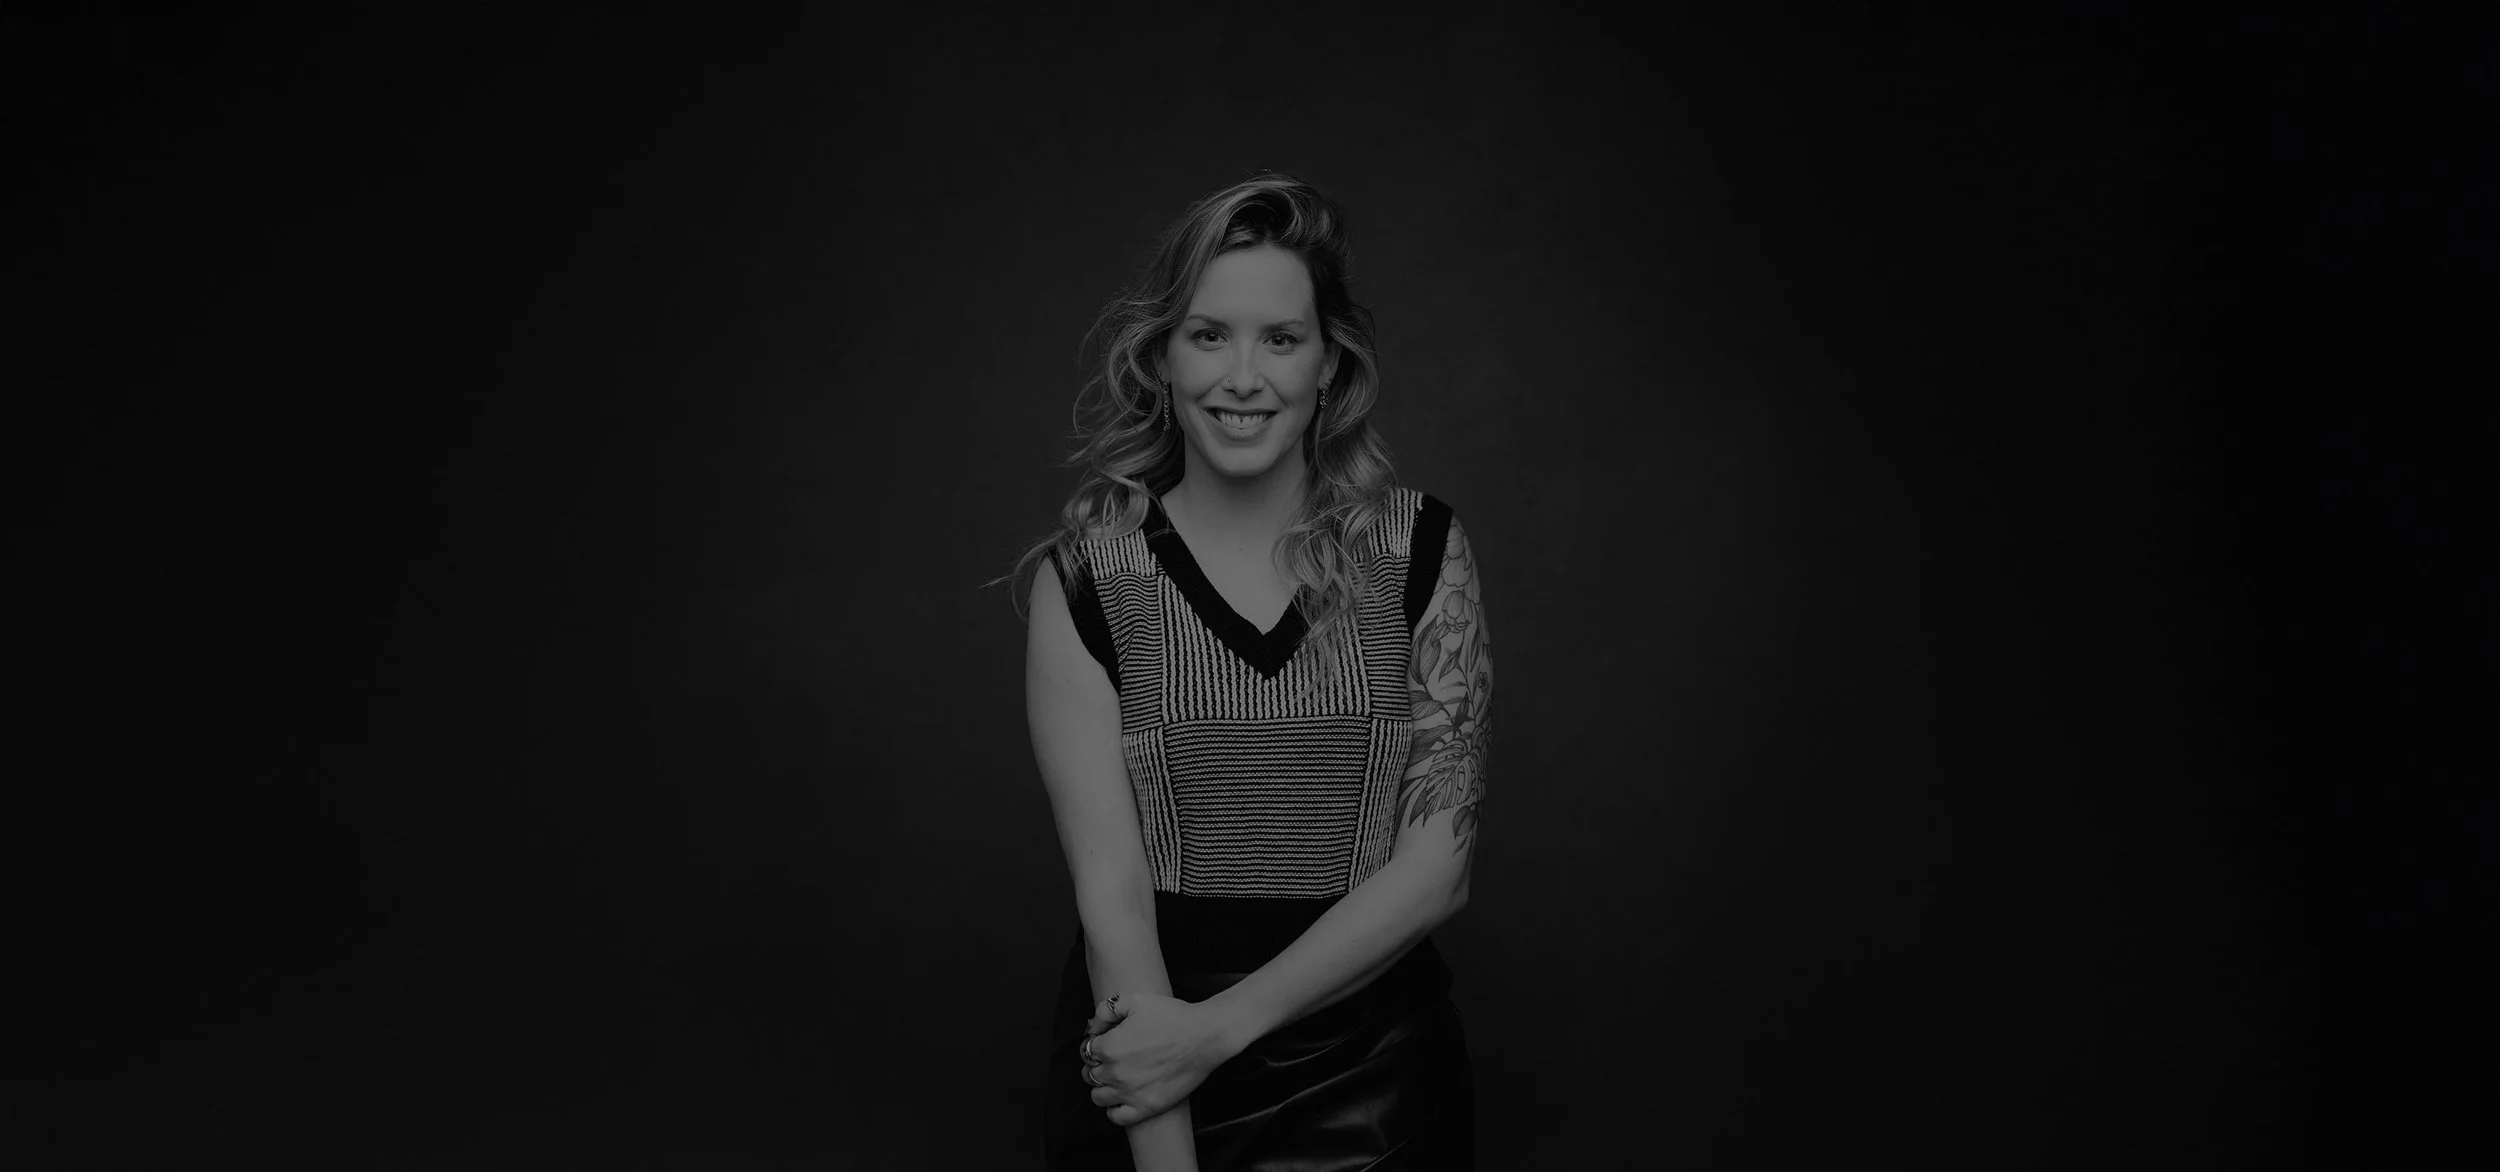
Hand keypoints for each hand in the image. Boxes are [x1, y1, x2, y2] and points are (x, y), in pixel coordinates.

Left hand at [1081, 991, 1238, 1125]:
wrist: (1205, 1036)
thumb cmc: (1173, 1016)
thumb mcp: (1135, 1000)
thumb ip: (1106, 1009)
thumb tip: (1093, 1026)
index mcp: (1109, 1047)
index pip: (1086, 1051)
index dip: (1095, 1044)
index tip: (1105, 1041)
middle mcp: (1116, 1073)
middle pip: (1090, 1074)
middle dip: (1097, 1064)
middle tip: (1112, 1058)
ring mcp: (1131, 1093)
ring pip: (1098, 1097)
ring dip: (1102, 1087)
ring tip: (1116, 1078)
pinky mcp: (1147, 1106)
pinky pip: (1117, 1117)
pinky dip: (1114, 1109)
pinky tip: (1123, 1098)